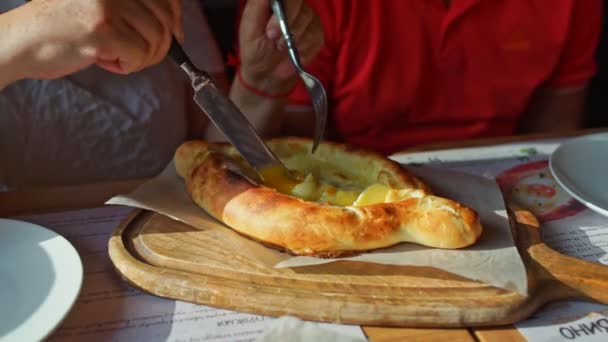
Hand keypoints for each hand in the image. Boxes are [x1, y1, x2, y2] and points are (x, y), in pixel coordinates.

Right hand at [8, 0, 181, 79]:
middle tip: (140, 56)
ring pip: (156, 40)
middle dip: (160, 46)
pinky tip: (107, 61)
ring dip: (143, 58)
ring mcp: (107, 5)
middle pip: (164, 20)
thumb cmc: (63, 27)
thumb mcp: (101, 6)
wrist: (22, 41)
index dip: (175, 18)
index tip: (175, 36)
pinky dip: (129, 66)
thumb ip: (133, 8)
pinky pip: (139, 56)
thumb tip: (174, 24)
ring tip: (118, 57)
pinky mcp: (102, 30)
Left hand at [238, 0, 323, 93]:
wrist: (266, 73)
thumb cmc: (255, 48)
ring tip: (280, 48)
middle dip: (285, 24)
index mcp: (278, 1)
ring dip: (291, 38)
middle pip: (298, 2)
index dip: (283, 8)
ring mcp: (308, 18)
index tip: (271, 28)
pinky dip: (301, 48)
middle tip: (273, 39)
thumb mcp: (249, 26)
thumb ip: (258, 4)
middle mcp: (295, 5)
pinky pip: (315, 36)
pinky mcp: (317, 34)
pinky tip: (293, 53)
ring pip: (307, 18)